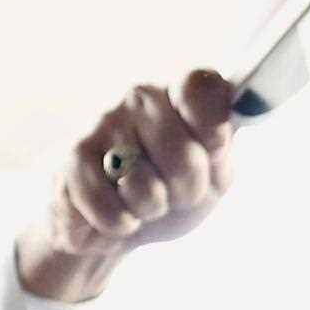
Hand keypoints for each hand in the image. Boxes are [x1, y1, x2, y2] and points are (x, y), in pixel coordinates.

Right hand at [18, 72, 238, 299]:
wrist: (112, 219)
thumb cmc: (172, 188)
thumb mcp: (215, 172)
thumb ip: (225, 144)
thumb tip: (241, 111)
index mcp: (181, 94)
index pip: (202, 85)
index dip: (213, 126)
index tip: (215, 148)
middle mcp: (139, 97)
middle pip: (186, 159)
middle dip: (187, 192)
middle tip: (175, 189)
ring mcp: (101, 123)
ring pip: (146, 189)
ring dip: (150, 210)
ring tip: (140, 199)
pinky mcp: (69, 158)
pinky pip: (110, 210)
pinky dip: (119, 224)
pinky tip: (114, 211)